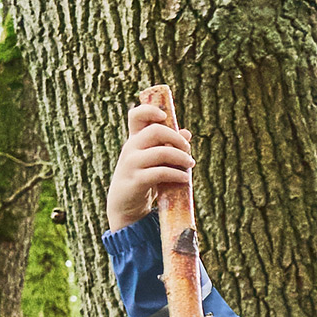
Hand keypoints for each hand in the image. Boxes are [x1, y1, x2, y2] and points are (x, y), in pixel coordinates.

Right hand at [106, 93, 194, 229]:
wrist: (125, 205)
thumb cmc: (142, 178)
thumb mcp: (153, 160)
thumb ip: (168, 146)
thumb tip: (187, 133)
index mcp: (134, 139)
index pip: (136, 115)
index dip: (149, 110)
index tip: (164, 116)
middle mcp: (130, 148)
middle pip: (155, 131)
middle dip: (176, 138)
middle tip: (187, 149)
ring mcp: (131, 164)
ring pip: (161, 152)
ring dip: (181, 157)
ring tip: (190, 164)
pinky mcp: (136, 181)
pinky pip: (160, 173)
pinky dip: (177, 174)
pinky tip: (185, 178)